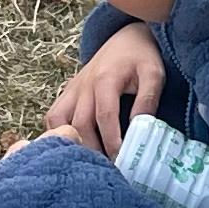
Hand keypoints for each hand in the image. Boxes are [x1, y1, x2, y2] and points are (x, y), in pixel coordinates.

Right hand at [45, 23, 167, 156]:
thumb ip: (148, 101)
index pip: (104, 116)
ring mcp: (72, 89)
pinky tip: (72, 148)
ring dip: (70, 143)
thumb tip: (141, 130)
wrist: (126, 37)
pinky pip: (54, 115)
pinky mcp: (68, 92)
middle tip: (106, 170)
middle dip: (92, 150)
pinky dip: (57, 133)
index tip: (121, 162)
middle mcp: (84, 85)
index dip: (111, 141)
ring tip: (87, 162)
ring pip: (58, 121)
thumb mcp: (154, 75)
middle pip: (79, 124)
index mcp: (105, 79)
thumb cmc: (142, 57)